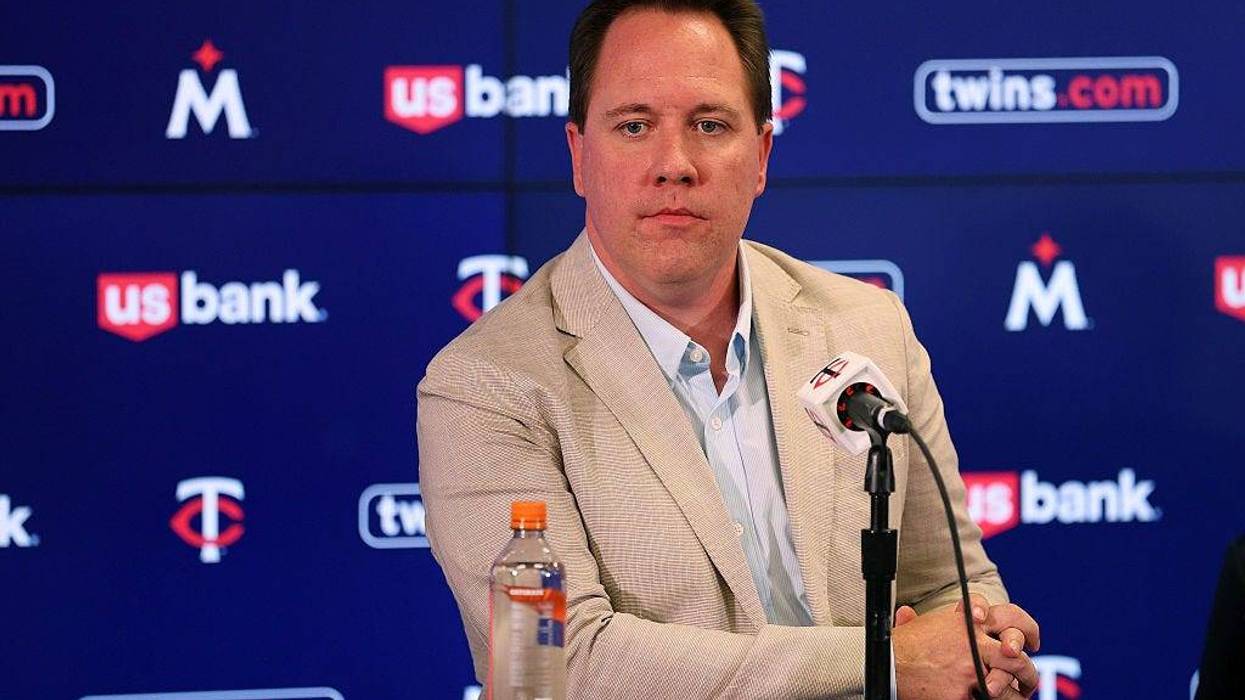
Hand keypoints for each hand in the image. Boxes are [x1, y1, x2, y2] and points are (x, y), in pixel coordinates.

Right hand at [893, 596, 1038, 699]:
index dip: (1024, 631)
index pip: (1008, 619)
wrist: (890, 663)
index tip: (1028, 644)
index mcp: (967, 624)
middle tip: (1029, 680)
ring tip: (1018, 698)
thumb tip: (907, 614)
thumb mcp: (916, 624)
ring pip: (1007, 685)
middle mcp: (974, 644)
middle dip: (1027, 672)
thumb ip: (921, 620)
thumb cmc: (901, 644)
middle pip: (1016, 657)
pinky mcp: (963, 693)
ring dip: (1014, 695)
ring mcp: (971, 670)